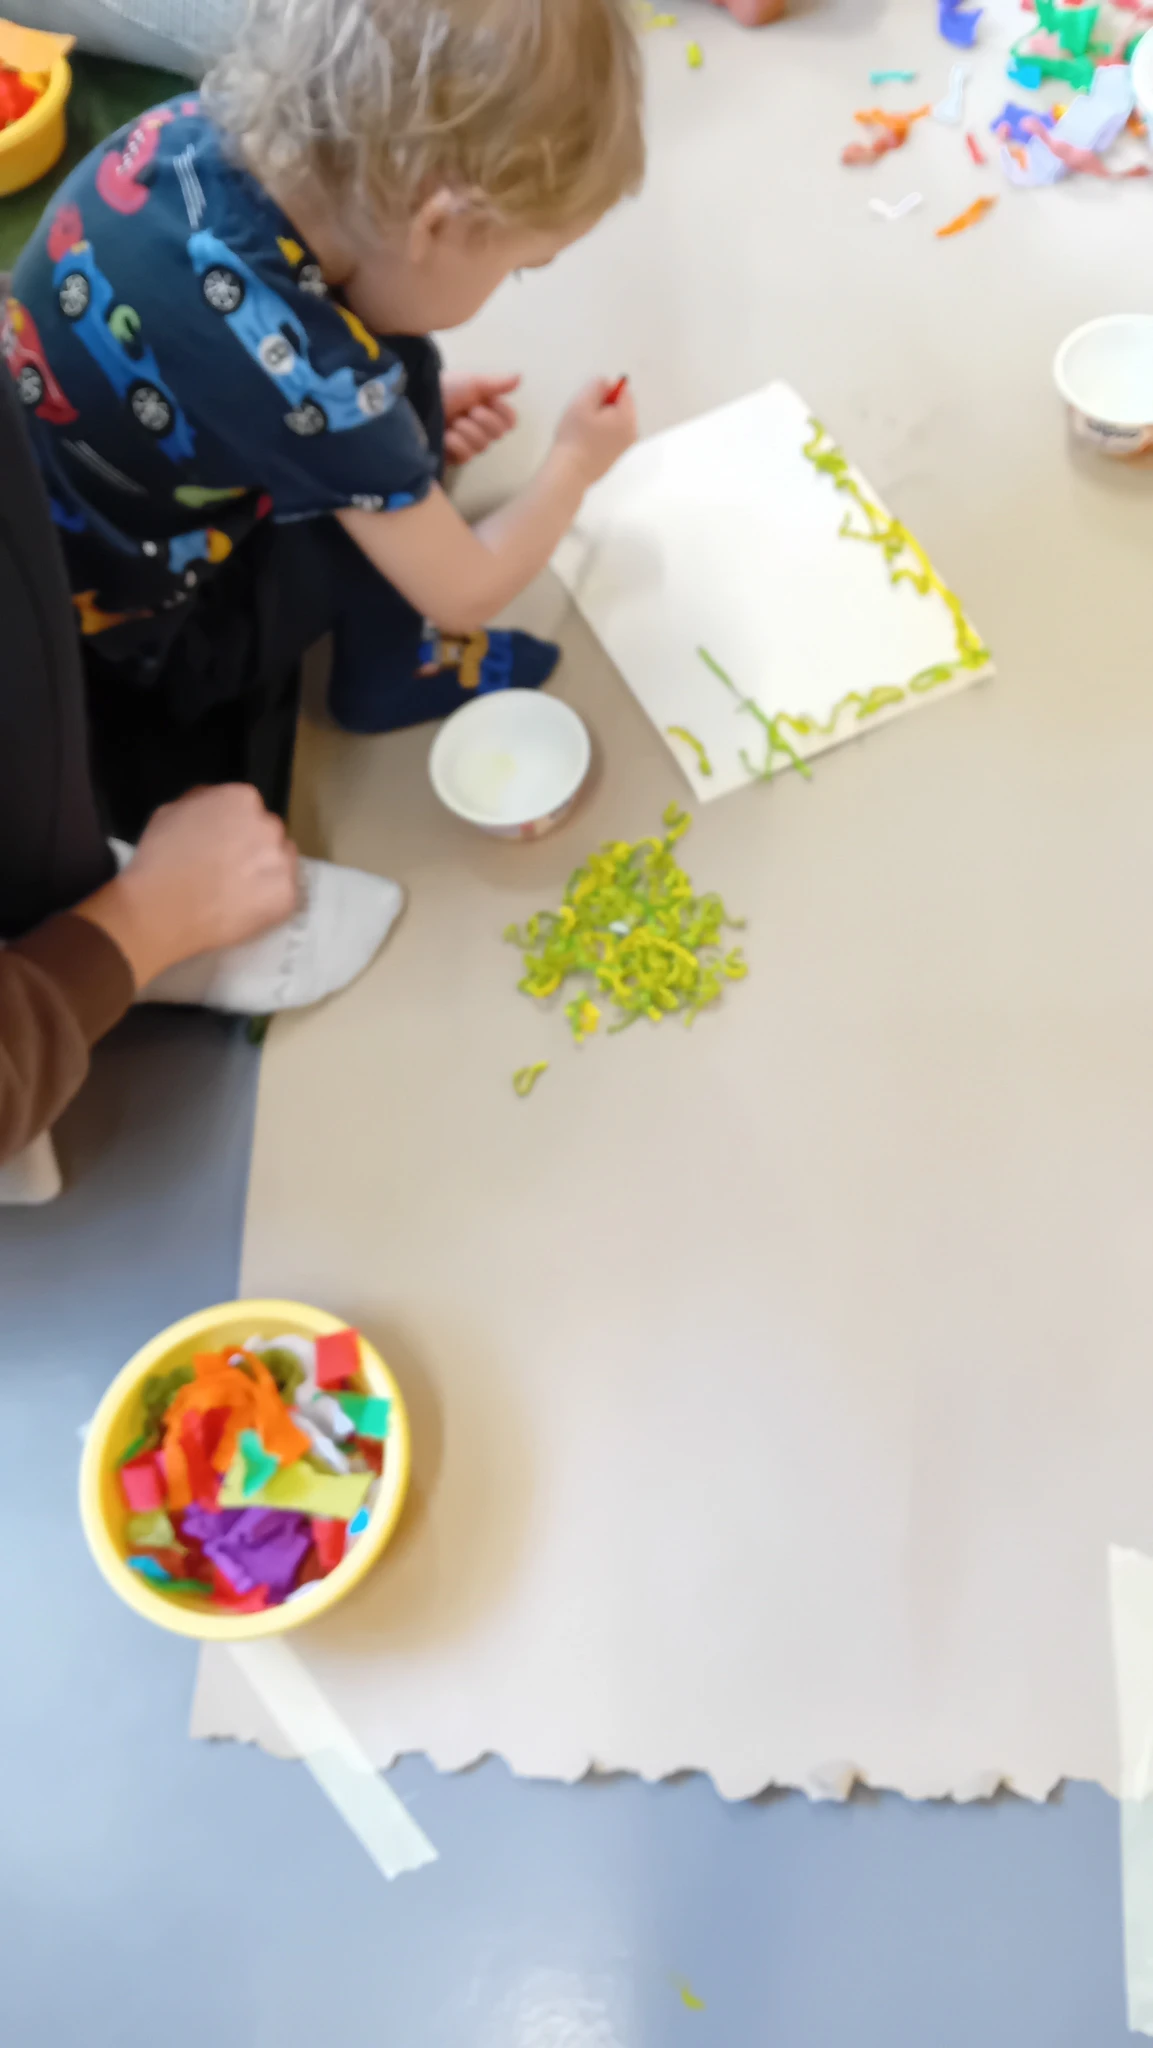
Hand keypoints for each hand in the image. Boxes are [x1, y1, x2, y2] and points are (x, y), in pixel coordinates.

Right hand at [77, 785, 298, 987]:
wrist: (162, 911)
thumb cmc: (160, 860)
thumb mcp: (171, 811)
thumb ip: (203, 800)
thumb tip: (217, 805)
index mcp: (242, 799)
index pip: (249, 808)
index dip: (234, 828)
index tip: (221, 844)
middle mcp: (269, 825)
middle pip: (269, 832)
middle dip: (253, 847)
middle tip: (228, 868)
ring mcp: (282, 861)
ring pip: (282, 861)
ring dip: (266, 871)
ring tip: (237, 890)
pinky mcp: (287, 896)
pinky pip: (284, 893)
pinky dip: (269, 900)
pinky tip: (244, 907)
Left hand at [441, 373, 520, 464]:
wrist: (415, 401)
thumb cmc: (443, 389)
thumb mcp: (471, 382)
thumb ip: (496, 383)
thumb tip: (520, 377)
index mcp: (487, 408)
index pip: (510, 421)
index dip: (502, 413)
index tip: (489, 401)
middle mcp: (479, 428)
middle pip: (498, 435)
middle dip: (484, 421)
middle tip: (468, 410)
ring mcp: (467, 444)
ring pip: (483, 446)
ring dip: (468, 431)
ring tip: (454, 422)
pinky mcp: (453, 457)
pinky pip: (466, 456)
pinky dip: (457, 443)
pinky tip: (446, 435)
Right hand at [552, 377, 637, 487]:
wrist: (570, 472)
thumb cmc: (574, 437)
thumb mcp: (582, 402)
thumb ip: (597, 386)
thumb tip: (607, 382)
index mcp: (627, 418)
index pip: (624, 392)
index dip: (606, 391)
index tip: (590, 401)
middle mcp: (632, 432)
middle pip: (622, 407)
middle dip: (604, 406)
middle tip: (585, 415)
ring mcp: (625, 446)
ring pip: (616, 421)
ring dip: (602, 420)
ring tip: (584, 429)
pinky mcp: (616, 456)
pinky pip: (612, 435)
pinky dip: (601, 433)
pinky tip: (586, 441)